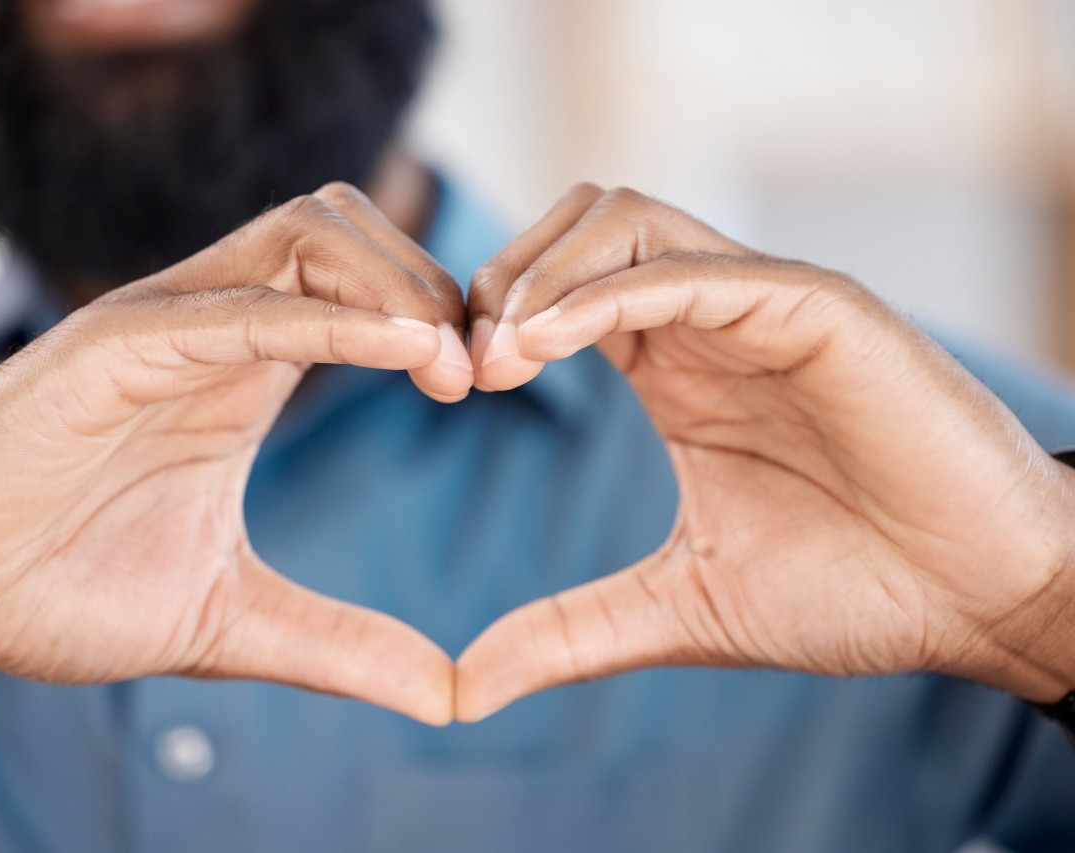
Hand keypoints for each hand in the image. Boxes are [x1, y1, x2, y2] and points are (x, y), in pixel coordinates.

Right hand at [0, 183, 470, 724]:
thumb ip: (340, 644)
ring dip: (396, 284)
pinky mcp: (108, 346)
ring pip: (304, 235)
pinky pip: (237, 304)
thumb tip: (445, 694)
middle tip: (486, 373)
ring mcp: (159, 326)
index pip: (365, 285)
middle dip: (435, 282)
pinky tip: (403, 349)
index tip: (495, 388)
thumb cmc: (61, 589)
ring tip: (450, 368)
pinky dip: (327, 317)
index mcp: (242, 369)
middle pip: (348, 230)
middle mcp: (208, 326)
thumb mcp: (231, 616)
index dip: (443, 318)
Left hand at [456, 184, 1074, 720]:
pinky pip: (694, 270)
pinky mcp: (820, 309)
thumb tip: (464, 688)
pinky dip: (607, 296)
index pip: (557, 289)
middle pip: (579, 226)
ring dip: (543, 274)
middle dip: (501, 277)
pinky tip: (546, 346)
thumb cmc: (852, 590)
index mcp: (676, 365)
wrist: (981, 601)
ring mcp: (765, 304)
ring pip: (626, 221)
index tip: (449, 388)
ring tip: (498, 357)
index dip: (489, 318)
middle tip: (462, 365)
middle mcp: (713, 318)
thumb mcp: (679, 606)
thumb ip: (570, 631)